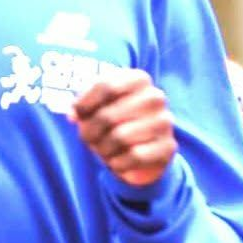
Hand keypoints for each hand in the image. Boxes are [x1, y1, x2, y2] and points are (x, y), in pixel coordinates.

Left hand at [70, 69, 176, 186]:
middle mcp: (155, 97)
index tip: (76, 115)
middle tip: (87, 138)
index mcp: (138, 79)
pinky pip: (135, 156)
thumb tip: (74, 114)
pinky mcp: (168, 147)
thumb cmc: (112, 119)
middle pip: (108, 116)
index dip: (84, 104)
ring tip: (101, 149)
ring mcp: (165, 122)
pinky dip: (118, 163)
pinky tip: (116, 162)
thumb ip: (81, 105)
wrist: (140, 147)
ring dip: (102, 149)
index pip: (105, 86)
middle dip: (89, 132)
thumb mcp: (95, 105)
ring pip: (120, 138)